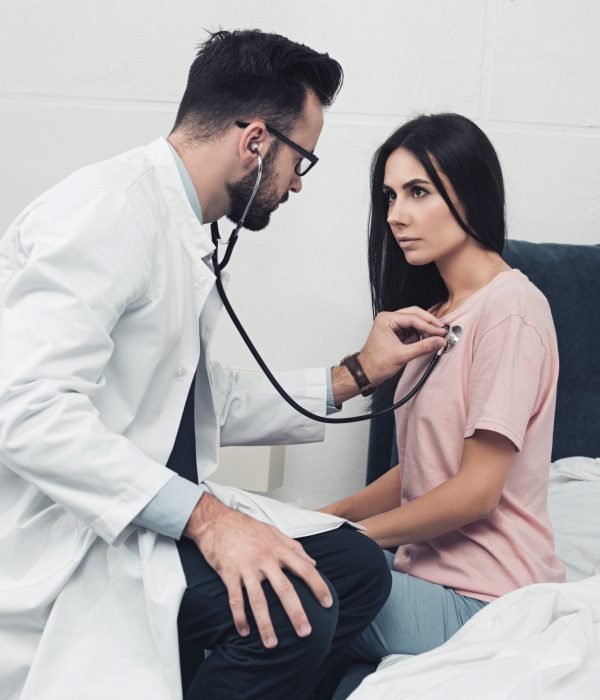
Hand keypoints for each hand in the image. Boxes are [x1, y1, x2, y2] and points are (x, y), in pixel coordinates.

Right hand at [184, 493, 332, 648]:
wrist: (216, 520)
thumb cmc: (246, 526)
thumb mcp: (274, 531)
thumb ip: (294, 547)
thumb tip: (313, 563)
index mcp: (278, 549)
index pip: (304, 569)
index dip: (317, 586)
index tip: (327, 603)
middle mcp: (265, 559)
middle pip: (284, 589)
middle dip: (296, 613)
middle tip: (305, 632)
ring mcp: (246, 567)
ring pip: (258, 600)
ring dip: (265, 624)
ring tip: (272, 644)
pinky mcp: (228, 573)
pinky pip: (235, 599)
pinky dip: (239, 617)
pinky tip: (244, 631)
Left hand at [359, 307, 446, 385]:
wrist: (366, 373)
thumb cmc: (377, 364)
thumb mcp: (402, 355)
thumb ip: (423, 347)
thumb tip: (439, 341)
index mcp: (386, 319)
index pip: (413, 318)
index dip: (429, 325)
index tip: (441, 332)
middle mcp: (388, 319)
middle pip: (414, 314)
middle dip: (428, 324)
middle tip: (441, 331)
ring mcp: (391, 325)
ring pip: (414, 321)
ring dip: (424, 329)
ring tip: (434, 338)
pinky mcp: (395, 332)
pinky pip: (411, 329)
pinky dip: (419, 334)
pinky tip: (425, 341)